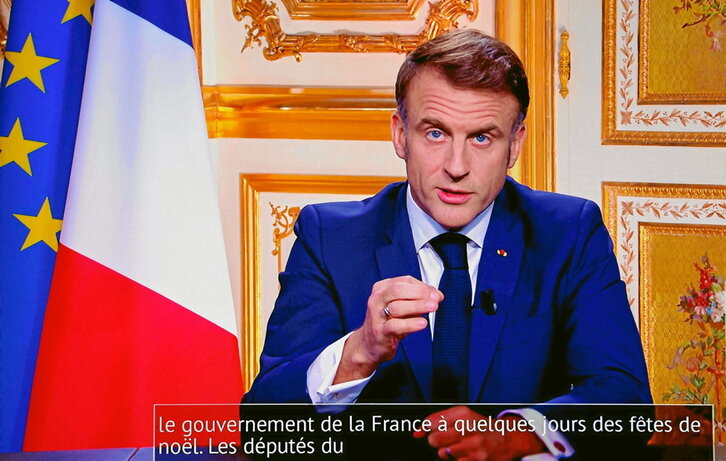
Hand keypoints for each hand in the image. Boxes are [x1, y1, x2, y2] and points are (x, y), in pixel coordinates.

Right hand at [334, 276, 441, 382]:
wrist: (368, 345)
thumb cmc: (388, 322)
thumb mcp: (401, 307)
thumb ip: (416, 299)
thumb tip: (437, 295)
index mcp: (382, 288)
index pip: (404, 281)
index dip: (423, 286)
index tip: (437, 294)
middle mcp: (377, 299)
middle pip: (398, 290)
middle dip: (420, 293)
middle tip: (436, 299)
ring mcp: (376, 315)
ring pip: (397, 307)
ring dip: (418, 306)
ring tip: (433, 307)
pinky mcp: (380, 332)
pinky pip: (395, 325)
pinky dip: (411, 324)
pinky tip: (423, 323)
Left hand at [414, 406, 545, 460]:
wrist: (506, 439)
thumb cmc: (480, 426)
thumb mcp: (461, 415)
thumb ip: (437, 419)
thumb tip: (416, 432)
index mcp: (463, 415)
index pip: (432, 422)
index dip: (425, 428)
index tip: (425, 431)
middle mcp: (468, 429)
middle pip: (434, 439)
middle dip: (436, 441)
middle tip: (445, 440)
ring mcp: (473, 448)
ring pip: (442, 454)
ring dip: (446, 453)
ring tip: (457, 447)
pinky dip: (457, 460)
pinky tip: (465, 455)